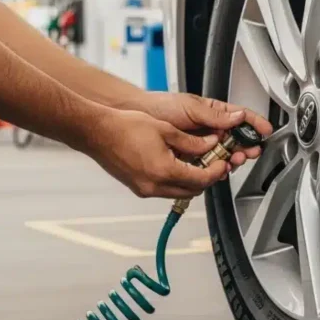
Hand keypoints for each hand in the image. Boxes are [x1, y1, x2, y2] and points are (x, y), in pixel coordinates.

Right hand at [86, 110, 229, 198]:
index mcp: (164, 171)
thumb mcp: (166, 129)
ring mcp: (145, 189)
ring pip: (179, 192)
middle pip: (192, 191)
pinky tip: (177, 165)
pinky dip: (176, 181)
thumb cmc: (125, 127)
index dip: (216, 171)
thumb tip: (209, 145)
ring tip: (197, 162)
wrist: (97, 132)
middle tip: (214, 162)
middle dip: (207, 178)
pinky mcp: (138, 187)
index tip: (222, 162)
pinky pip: (164, 190)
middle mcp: (154, 186)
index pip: (201, 179)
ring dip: (191, 181)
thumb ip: (192, 141)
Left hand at [145, 93, 273, 167]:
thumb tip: (238, 117)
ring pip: (225, 154)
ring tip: (234, 159)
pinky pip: (209, 165)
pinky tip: (220, 168)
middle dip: (246, 146)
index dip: (255, 124)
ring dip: (232, 158)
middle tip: (250, 151)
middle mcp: (210, 129)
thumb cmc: (162, 106)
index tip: (265, 131)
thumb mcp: (191, 107)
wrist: (139, 118)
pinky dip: (216, 168)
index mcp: (213, 112)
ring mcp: (202, 144)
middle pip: (237, 139)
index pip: (240, 117)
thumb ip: (216, 115)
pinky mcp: (192, 158)